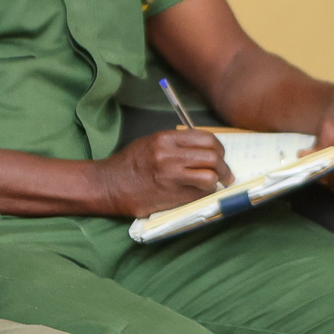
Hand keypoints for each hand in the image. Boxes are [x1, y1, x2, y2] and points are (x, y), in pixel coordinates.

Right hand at [96, 127, 228, 215]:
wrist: (109, 185)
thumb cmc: (130, 164)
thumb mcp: (152, 143)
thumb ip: (177, 144)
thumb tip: (205, 150)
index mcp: (165, 138)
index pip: (206, 138)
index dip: (218, 148)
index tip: (220, 156)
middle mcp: (170, 155)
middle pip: (213, 156)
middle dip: (223, 167)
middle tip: (224, 174)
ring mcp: (171, 176)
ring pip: (210, 176)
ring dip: (216, 181)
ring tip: (214, 184)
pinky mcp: (170, 195)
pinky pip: (199, 193)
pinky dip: (204, 193)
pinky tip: (199, 193)